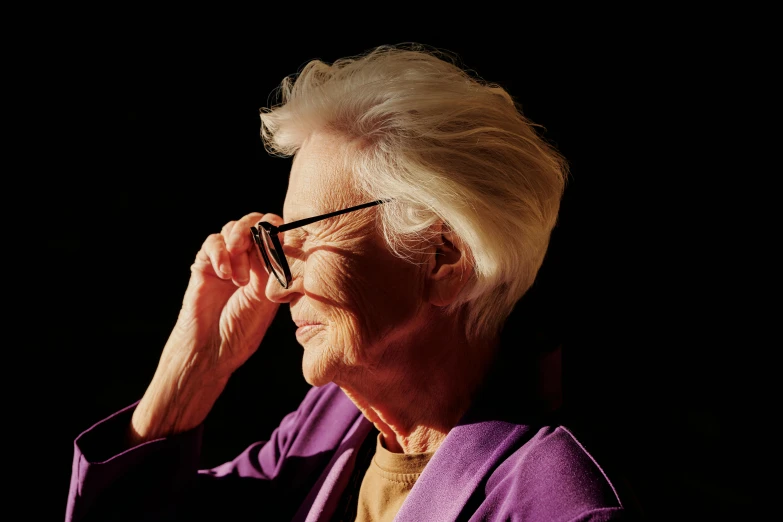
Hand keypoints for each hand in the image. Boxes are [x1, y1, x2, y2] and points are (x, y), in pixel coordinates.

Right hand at [130, 212, 280, 441]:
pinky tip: (224, 274)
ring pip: (234, 228)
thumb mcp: (267, 298)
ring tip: (239, 278)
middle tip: (258, 247)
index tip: (280, 243)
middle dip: (258, 229)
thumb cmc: (242, 331)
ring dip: (239, 246)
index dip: (280, 230)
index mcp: (270, 266)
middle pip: (256, 221)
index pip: (278, 232)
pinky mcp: (205, 264)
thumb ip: (274, 268)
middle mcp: (249, 259)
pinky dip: (220, 252)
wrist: (211, 349)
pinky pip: (212, 242)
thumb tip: (284, 240)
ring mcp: (226, 260)